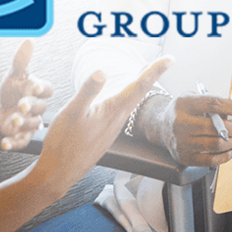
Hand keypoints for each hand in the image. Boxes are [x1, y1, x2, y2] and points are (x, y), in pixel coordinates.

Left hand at [0, 40, 52, 150]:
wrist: (2, 111)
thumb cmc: (12, 91)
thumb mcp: (13, 76)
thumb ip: (20, 61)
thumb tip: (28, 40)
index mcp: (37, 91)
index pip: (47, 89)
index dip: (42, 88)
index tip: (35, 87)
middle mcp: (37, 108)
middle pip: (40, 107)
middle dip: (31, 106)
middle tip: (22, 105)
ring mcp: (31, 123)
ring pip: (32, 125)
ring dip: (23, 124)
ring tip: (14, 121)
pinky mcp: (23, 136)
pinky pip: (21, 142)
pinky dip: (12, 144)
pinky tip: (4, 144)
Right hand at [33, 57, 175, 200]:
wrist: (60, 173)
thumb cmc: (64, 143)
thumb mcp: (72, 112)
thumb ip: (88, 91)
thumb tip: (102, 71)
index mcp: (113, 110)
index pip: (140, 86)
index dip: (155, 70)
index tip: (171, 59)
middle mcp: (117, 119)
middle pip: (139, 92)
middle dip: (152, 75)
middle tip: (165, 62)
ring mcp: (112, 128)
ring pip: (131, 102)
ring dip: (140, 86)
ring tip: (144, 73)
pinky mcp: (104, 134)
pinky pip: (121, 111)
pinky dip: (127, 98)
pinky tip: (120, 98)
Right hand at [140, 92, 231, 166]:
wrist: (160, 126)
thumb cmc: (182, 111)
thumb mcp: (192, 98)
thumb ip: (210, 104)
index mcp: (183, 104)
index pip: (212, 104)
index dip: (230, 107)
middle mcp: (180, 123)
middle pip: (217, 128)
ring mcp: (182, 142)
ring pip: (216, 145)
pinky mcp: (184, 157)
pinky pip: (211, 160)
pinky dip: (226, 156)